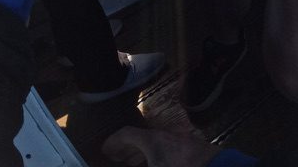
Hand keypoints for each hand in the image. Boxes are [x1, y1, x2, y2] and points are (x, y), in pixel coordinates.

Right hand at [102, 126, 220, 166]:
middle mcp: (166, 135)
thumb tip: (130, 163)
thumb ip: (138, 163)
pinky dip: (157, 156)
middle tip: (115, 159)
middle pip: (140, 137)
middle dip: (127, 148)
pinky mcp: (193, 148)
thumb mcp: (155, 165)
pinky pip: (169, 149)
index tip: (104, 150)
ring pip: (155, 143)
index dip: (113, 142)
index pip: (126, 133)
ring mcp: (181, 140)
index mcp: (153, 140)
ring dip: (142, 153)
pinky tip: (156, 163)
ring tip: (133, 164)